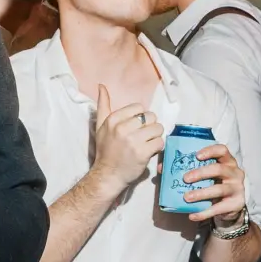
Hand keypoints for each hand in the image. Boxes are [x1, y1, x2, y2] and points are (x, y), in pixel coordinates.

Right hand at [90, 83, 164, 197]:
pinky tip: (150, 151)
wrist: (107, 175)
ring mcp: (133, 141)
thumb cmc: (105, 150)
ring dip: (155, 136)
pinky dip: (158, 147)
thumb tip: (101, 86)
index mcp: (113, 119)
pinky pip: (159, 142)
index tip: (136, 127)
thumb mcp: (100, 126)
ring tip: (148, 143)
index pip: (139, 108)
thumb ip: (103, 105)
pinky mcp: (142, 153)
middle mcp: (122, 128)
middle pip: (150, 117)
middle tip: (144, 136)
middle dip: (150, 126)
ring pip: (157, 128)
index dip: (141, 118)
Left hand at [183, 139, 247, 222]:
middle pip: (218, 169)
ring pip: (219, 189)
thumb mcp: (204, 175)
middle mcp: (235, 172)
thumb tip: (162, 168)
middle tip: (185, 178)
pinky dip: (204, 213)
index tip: (196, 156)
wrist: (229, 207)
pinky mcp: (236, 204)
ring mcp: (237, 188)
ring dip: (201, 193)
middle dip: (201, 173)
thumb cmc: (213, 184)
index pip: (222, 150)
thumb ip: (186, 169)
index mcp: (227, 161)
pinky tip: (192, 215)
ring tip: (186, 197)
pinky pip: (219, 208)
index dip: (210, 151)